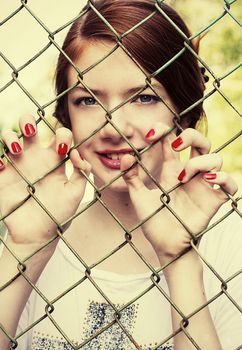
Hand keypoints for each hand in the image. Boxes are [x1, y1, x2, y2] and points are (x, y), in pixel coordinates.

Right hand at [0, 115, 90, 246]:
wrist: (37, 235)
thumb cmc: (59, 214)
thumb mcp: (74, 194)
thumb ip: (81, 173)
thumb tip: (77, 154)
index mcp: (55, 160)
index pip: (59, 136)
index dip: (63, 135)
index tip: (63, 150)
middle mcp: (36, 158)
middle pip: (29, 127)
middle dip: (27, 121)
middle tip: (31, 130)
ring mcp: (18, 165)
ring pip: (9, 138)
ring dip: (10, 137)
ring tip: (16, 149)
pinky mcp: (3, 176)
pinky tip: (2, 166)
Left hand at [121, 126, 236, 264]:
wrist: (165, 246)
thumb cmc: (153, 221)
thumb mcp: (138, 198)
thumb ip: (131, 178)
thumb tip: (125, 157)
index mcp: (172, 171)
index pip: (173, 142)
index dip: (165, 132)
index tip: (151, 133)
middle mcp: (190, 175)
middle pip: (201, 142)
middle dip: (191, 135)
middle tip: (176, 144)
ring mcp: (204, 186)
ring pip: (216, 158)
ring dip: (199, 162)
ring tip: (182, 178)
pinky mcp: (214, 200)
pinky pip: (230, 184)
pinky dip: (225, 177)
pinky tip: (210, 179)